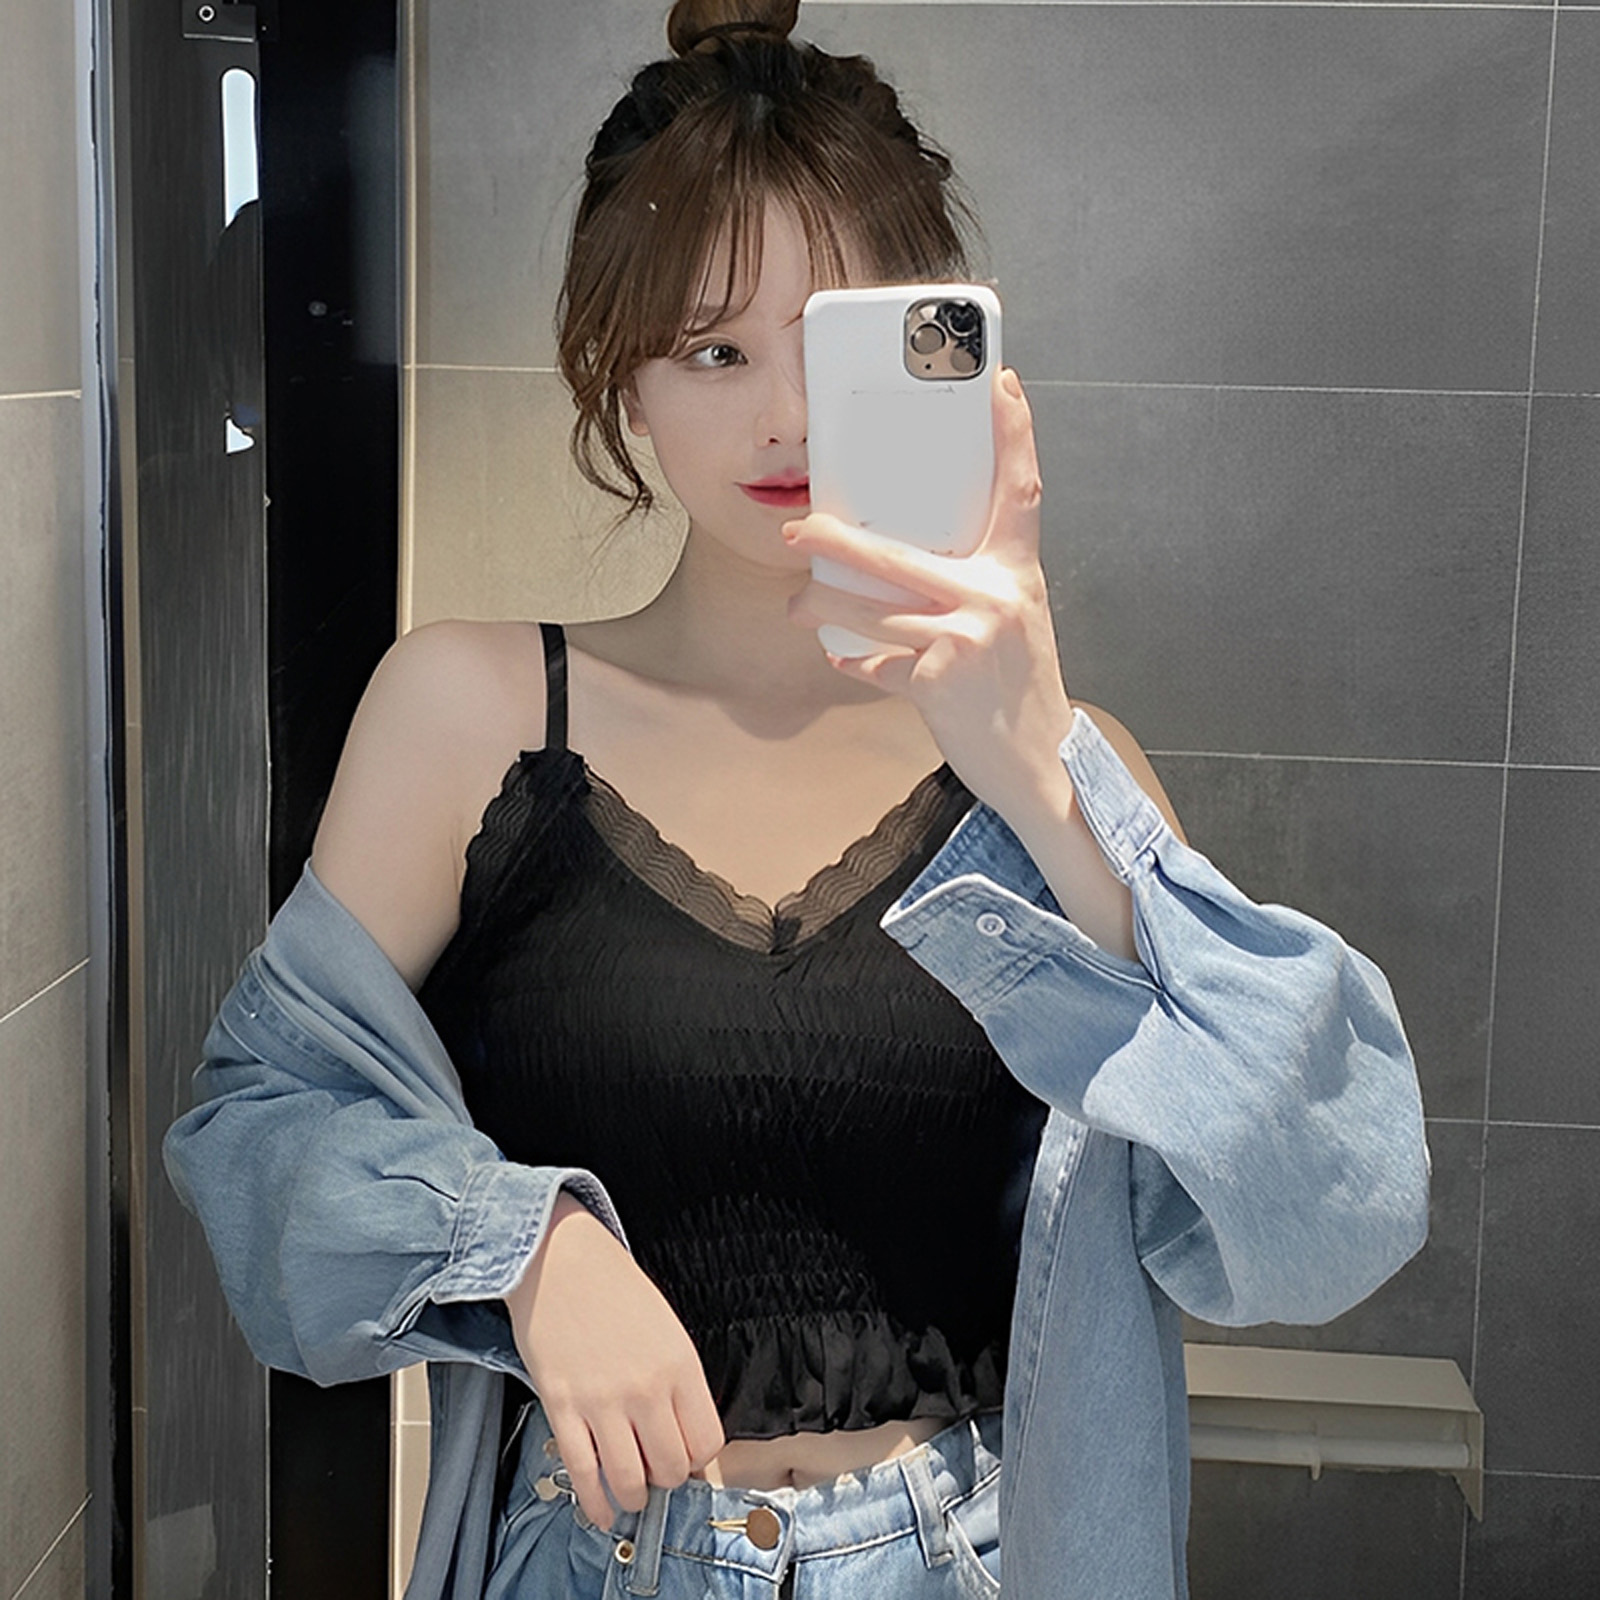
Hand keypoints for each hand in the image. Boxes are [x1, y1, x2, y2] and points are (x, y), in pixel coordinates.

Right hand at [504, 1193, 724, 1528]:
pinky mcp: (562, 1407)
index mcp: (680, 1364)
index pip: (706, 1443)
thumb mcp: (665, 1326)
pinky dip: (594, 1504)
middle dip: (665, 1480)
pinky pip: (584, 1473)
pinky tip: (600, 1512)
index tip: (685, 1458)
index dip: (696, 1460)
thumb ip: (677, 1380)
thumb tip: (680, 1433)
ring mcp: (602, 1400)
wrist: (559, 1258)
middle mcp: (646, 1388)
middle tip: (655, 1472)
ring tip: (630, 1492)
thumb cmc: (613, 1286)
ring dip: (632, 1497)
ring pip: (630, 1481)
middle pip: (671, 1469)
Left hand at [784, 367, 1075, 834]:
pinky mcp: (940, 679)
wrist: (1041, 762)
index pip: (1020, 488)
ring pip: (873, 611)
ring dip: (824, 607)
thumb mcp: (1013, 621)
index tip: (1000, 382)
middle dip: (835, 542)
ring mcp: (967, 637)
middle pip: (898, 554)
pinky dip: (855, 662)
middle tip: (797, 530)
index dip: (1014, 432)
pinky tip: (842, 658)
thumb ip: (974, 583)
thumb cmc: (1018, 688)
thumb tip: (902, 560)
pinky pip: (877, 662)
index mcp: (1017, 572)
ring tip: (798, 604)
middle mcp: (995, 596)